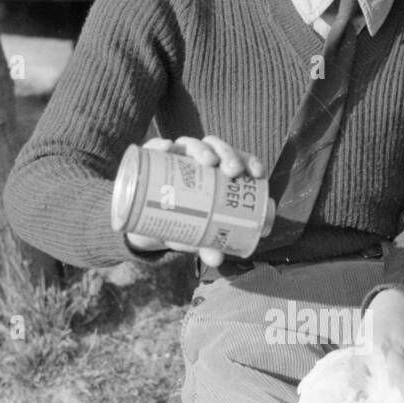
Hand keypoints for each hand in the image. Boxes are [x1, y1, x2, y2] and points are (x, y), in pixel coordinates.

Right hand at [125, 135, 266, 268]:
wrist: (147, 223)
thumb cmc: (181, 222)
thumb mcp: (194, 235)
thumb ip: (206, 244)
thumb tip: (216, 259)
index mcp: (216, 172)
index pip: (237, 160)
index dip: (250, 162)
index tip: (257, 173)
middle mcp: (197, 160)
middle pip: (217, 149)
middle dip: (228, 155)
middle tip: (232, 170)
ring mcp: (175, 157)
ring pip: (191, 144)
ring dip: (202, 148)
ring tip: (207, 161)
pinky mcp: (151, 159)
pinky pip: (155, 147)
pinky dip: (160, 144)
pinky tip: (167, 148)